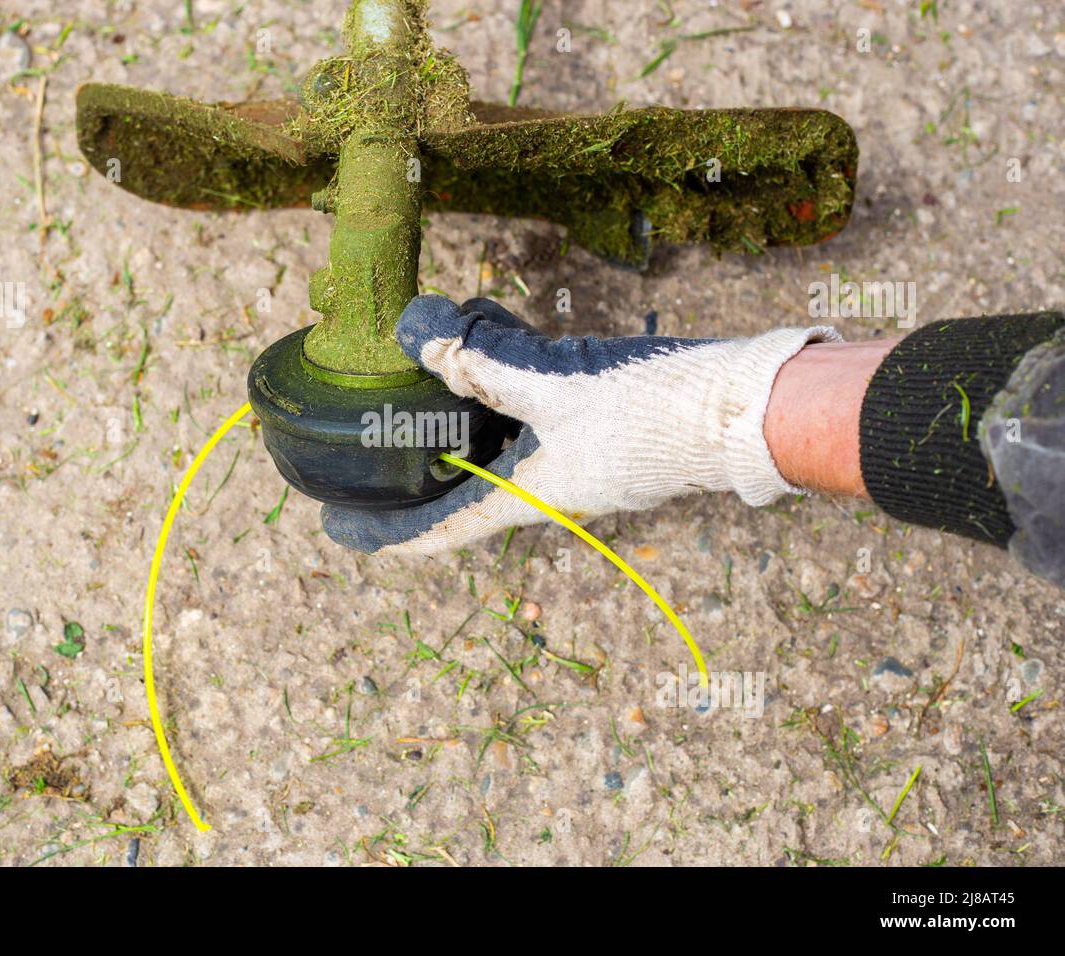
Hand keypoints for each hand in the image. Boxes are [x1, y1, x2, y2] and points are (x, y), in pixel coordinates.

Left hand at [321, 294, 837, 555]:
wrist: (748, 405)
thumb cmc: (656, 409)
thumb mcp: (556, 381)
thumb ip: (483, 357)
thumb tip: (415, 329)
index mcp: (529, 494)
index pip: (441, 526)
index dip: (386, 532)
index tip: (340, 531)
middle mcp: (546, 483)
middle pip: (462, 471)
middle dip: (419, 445)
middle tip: (373, 422)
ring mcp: (573, 455)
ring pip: (496, 430)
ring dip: (463, 394)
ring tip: (430, 354)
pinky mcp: (597, 425)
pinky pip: (533, 406)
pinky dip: (505, 374)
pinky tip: (492, 332)